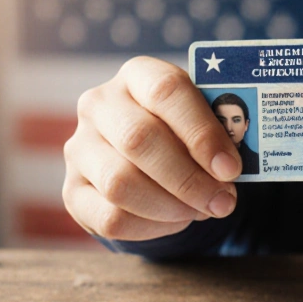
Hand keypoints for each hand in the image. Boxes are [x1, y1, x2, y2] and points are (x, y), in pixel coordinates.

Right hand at [62, 56, 241, 240]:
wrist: (145, 162)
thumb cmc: (181, 133)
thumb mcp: (202, 121)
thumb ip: (218, 133)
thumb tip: (229, 171)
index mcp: (136, 75)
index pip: (166, 91)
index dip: (201, 132)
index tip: (230, 168)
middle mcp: (99, 104)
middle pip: (139, 139)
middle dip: (188, 178)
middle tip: (223, 201)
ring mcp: (79, 148)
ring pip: (120, 183)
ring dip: (171, 206)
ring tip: (201, 210)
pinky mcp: (72, 191)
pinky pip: (111, 218)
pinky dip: (152, 226)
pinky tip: (175, 220)